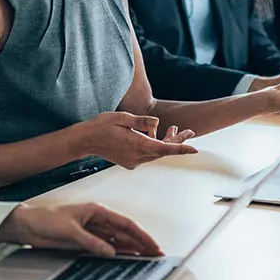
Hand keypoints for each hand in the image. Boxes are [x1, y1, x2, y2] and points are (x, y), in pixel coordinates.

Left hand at [0, 202, 163, 257]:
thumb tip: (110, 251)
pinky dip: (116, 252)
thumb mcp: (70, 230)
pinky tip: (125, 257)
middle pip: (124, 233)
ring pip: (117, 241)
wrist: (27, 226)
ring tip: (144, 257)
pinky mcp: (84, 241)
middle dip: (140, 242)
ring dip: (130, 248)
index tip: (151, 244)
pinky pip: (105, 247)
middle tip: (155, 253)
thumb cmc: (46, 219)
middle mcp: (97, 220)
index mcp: (96, 210)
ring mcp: (92, 231)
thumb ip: (91, 241)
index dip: (140, 235)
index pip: (124, 223)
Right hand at [81, 112, 196, 169]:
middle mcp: (137, 156)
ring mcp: (133, 161)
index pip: (164, 148)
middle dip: (177, 141)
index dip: (181, 148)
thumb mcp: (122, 117)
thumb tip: (157, 122)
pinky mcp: (130, 162)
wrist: (85, 140)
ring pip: (156, 153)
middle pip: (163, 150)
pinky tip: (154, 134)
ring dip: (165, 142)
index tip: (194, 149)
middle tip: (189, 131)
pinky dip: (154, 145)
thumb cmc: (102, 126)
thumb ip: (141, 121)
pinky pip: (147, 154)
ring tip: (174, 129)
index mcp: (137, 144)